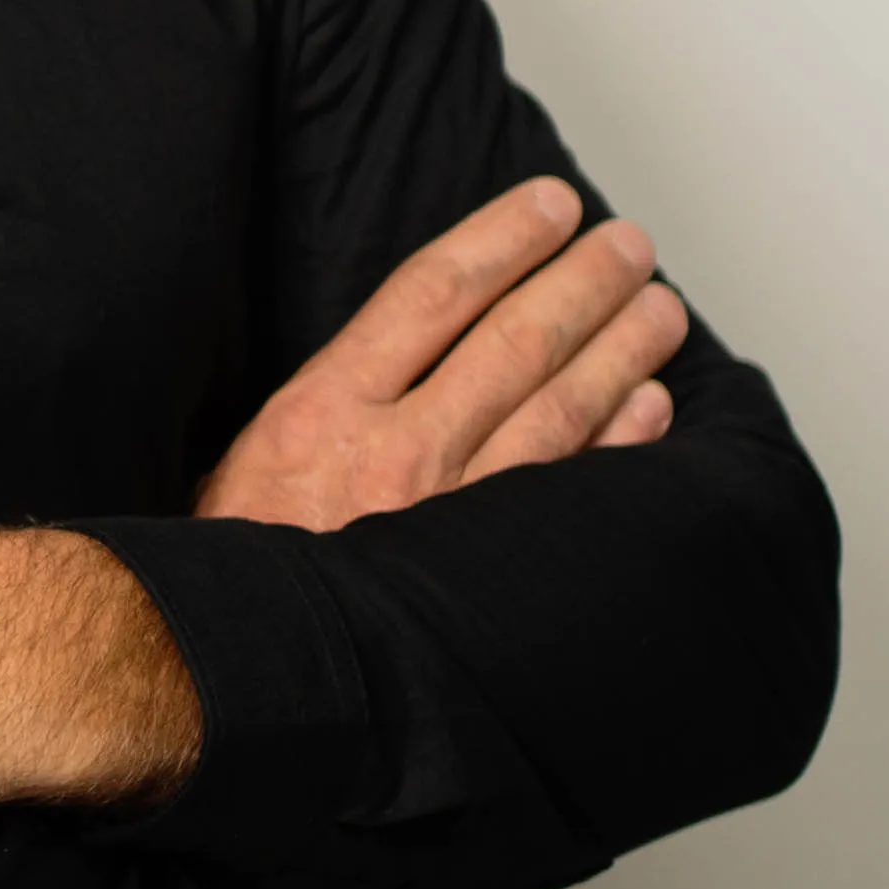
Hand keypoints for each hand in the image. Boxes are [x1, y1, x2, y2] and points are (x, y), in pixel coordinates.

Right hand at [197, 178, 685, 533]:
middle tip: (628, 245)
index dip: (501, 239)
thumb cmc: (238, 570)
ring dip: (621, 348)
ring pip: (560, 407)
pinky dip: (620, 441)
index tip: (550, 206)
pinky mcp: (487, 577)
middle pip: (513, 338)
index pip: (432, 293)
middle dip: (581, 279)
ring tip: (659, 308)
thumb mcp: (248, 459)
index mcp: (322, 412)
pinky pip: (574, 492)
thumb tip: (416, 336)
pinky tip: (651, 406)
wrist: (230, 682)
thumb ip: (331, 398)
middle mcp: (394, 454)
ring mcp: (449, 517)